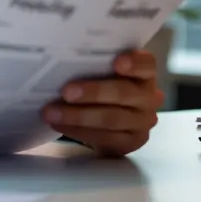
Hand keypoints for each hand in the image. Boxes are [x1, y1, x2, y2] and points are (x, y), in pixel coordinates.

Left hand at [42, 50, 162, 156]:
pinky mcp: (131, 143)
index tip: (117, 63)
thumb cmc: (103, 86)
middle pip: (124, 93)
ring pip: (112, 119)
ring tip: (51, 113)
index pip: (146, 64)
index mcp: (144, 74)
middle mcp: (149, 98)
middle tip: (66, 92)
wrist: (109, 121)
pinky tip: (59, 125)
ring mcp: (143, 122)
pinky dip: (78, 131)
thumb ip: (94, 65)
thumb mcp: (104, 72)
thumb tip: (61, 58)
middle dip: (93, 92)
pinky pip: (104, 138)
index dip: (134, 63)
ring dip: (78, 116)